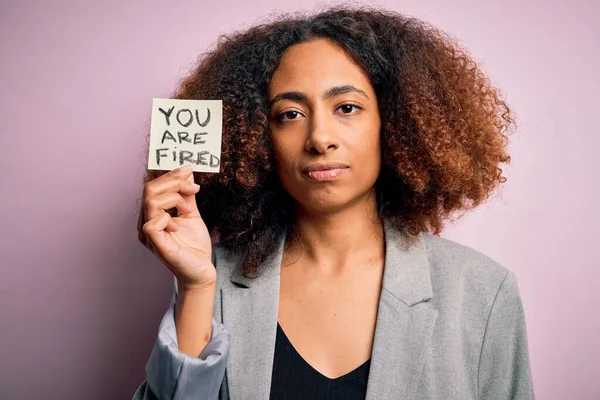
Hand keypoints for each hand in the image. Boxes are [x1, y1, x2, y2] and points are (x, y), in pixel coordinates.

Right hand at [138, 165, 215, 289]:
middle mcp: (146, 223)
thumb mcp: (191, 215)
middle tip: (193, 187)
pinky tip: (178, 224)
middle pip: (150, 190)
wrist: (202, 270)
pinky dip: (167, 217)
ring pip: (151, 201)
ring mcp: (148, 234)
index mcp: (153, 215)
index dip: (171, 176)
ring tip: (189, 209)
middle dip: (174, 182)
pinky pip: (151, 222)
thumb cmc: (194, 246)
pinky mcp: (155, 244)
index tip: (189, 170)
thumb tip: (187, 173)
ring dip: (174, 198)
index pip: (154, 187)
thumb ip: (187, 195)